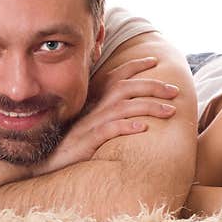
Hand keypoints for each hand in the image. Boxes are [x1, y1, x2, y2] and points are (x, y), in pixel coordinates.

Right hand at [32, 56, 178, 175]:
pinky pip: (110, 129)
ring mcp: (91, 123)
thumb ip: (102, 111)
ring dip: (150, 107)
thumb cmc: (68, 143)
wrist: (45, 161)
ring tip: (171, 111)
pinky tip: (144, 129)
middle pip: (126, 88)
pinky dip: (127, 127)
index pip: (116, 75)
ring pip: (124, 107)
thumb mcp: (86, 122)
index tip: (154, 60)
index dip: (135, 65)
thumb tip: (124, 108)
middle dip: (154, 86)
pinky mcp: (88, 140)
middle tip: (176, 90)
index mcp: (93, 100)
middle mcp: (93, 108)